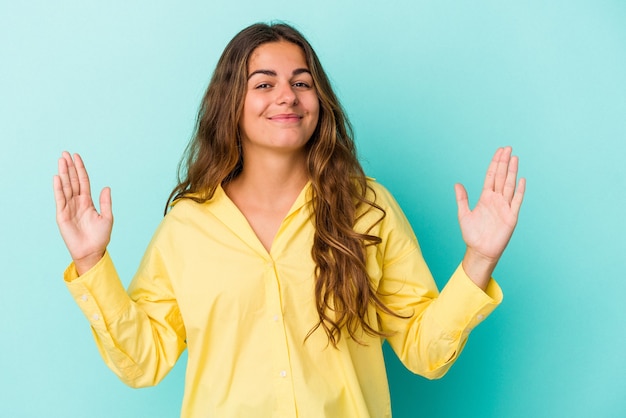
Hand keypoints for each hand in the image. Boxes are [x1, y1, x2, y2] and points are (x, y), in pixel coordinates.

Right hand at [53, 152, 112, 274]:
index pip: (83, 181)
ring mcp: (69, 208)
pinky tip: (58, 178)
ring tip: (61, 160)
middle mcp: (77, 202)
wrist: (92, 252)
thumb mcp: (107, 217)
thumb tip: (106, 187)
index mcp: (87, 202)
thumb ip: (105, 202)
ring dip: (63, 174)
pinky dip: (59, 188)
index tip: (77, 157)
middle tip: (65, 153)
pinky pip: (60, 199)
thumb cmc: (100, 237)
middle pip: (73, 181)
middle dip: (69, 167)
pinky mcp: (62, 215)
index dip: (80, 169)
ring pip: (66, 187)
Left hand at [454, 147, 524, 288]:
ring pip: (509, 185)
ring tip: (515, 158)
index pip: (491, 176)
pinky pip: (516, 201)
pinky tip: (521, 180)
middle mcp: (496, 200)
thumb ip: (462, 199)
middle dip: (504, 162)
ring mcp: (505, 207)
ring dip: (512, 172)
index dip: (495, 163)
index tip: (499, 151)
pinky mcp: (511, 217)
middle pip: (501, 177)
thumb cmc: (472, 235)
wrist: (480, 251)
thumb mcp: (464, 214)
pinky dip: (519, 191)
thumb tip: (457, 183)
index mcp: (485, 198)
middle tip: (508, 148)